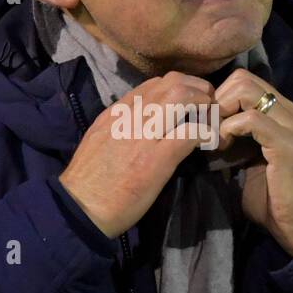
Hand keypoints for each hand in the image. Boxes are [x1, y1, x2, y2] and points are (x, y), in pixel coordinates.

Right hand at [59, 72, 213, 237]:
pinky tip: (209, 142)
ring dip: (204, 106)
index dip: (179, 87)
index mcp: (116, 112)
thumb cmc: (90, 183)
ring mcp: (143, 135)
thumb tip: (144, 123)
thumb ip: (120, 126)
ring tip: (211, 122)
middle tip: (209, 107)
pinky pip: (189, 132)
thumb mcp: (100, 140)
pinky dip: (205, 133)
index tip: (190, 101)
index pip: (153, 84)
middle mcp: (129, 116)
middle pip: (172, 82)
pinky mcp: (156, 159)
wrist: (80, 210)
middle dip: (198, 89)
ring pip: (181, 97)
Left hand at [214, 69, 292, 255]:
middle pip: (242, 79)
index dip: (218, 98)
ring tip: (216, 140)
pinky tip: (224, 148)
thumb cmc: (269, 195)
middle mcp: (290, 111)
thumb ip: (233, 135)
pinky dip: (229, 129)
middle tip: (208, 131)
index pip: (243, 80)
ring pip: (246, 91)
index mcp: (282, 111)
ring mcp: (292, 125)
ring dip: (221, 113)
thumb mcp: (247, 157)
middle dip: (216, 102)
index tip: (207, 125)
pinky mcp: (288, 144)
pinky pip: (252, 119)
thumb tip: (200, 123)